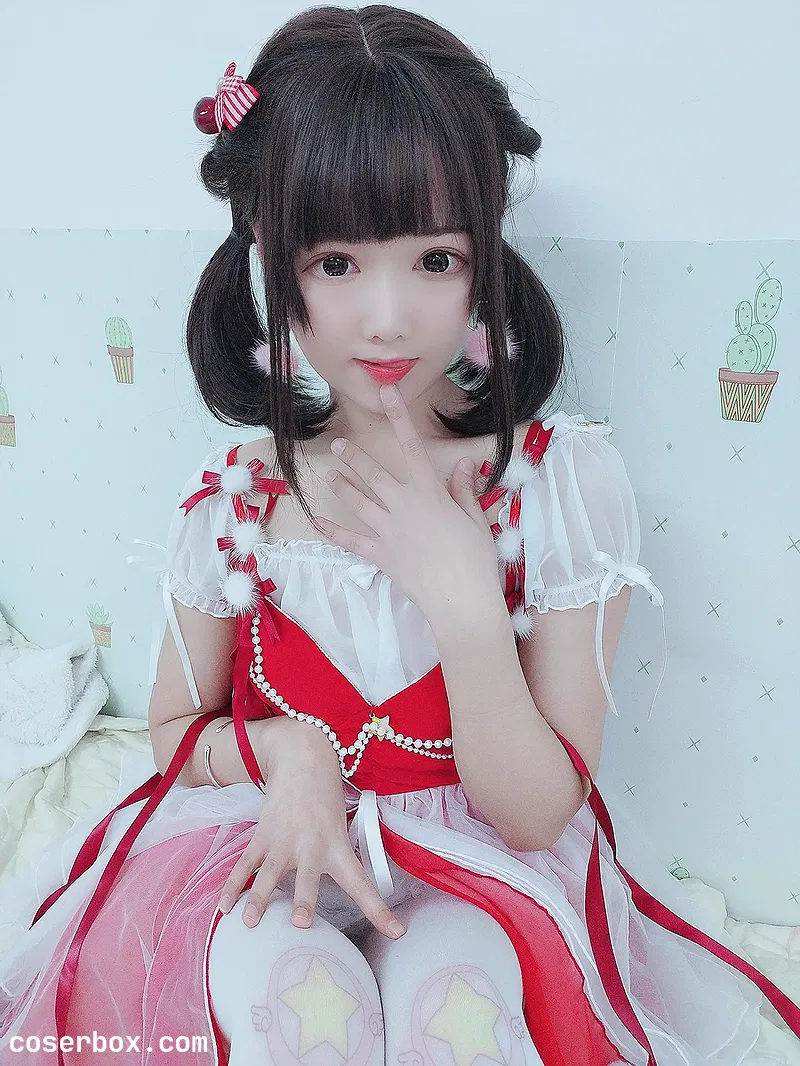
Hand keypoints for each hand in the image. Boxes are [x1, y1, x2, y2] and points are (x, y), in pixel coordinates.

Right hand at [217, 717, 405, 938]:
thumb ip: (337, 859)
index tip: (397, 933)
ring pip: (270, 873)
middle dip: (304, 900)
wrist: (301, 759)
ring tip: (250, 922)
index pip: (363, 885)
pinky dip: (233, 885)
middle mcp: (311, 847)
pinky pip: (245, 864)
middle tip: (301, 922)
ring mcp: (283, 842)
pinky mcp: (262, 835)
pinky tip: (224, 907)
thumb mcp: (341, 827)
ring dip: (259, 898)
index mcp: (338, 848)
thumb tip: (342, 891)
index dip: (380, 911)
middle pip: (308, 879)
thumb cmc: (326, 798)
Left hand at [312, 383, 500, 620]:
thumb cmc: (476, 560)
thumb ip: (464, 490)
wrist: (461, 601)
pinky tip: (319, 523)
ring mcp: (388, 531)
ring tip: (331, 476)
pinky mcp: (380, 555)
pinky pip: (351, 540)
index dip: (399, 417)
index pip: (412, 446)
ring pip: (358, 502)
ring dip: (343, 487)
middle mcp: (404, 506)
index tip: (387, 394)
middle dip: (355, 457)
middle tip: (339, 444)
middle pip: (373, 474)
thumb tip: (463, 464)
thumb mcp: (477, 520)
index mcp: (430, 493)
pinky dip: (334, 532)